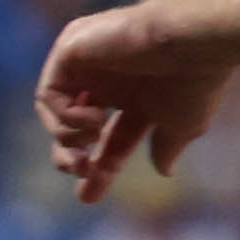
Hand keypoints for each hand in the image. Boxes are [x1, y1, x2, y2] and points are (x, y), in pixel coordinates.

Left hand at [35, 6, 233, 205]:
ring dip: (68, 136)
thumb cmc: (192, 82)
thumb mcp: (181, 126)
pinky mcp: (69, 50)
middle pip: (72, 129)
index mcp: (135, 100)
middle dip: (70, 156)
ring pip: (54, 114)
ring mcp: (86, 65)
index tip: (87, 198)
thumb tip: (164, 171)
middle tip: (78, 168)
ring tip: (93, 135)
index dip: (99, 171)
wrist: (189, 42)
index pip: (109, 141)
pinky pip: (47, 95)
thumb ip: (166, 146)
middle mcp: (108, 82)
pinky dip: (64, 116)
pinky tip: (93, 117)